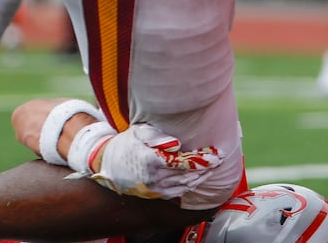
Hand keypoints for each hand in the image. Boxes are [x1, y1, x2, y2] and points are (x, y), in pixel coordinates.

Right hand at [87, 124, 221, 199]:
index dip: (202, 159)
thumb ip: (157, 136)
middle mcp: (154, 177)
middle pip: (188, 175)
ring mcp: (154, 188)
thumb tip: (177, 143)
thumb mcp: (138, 133)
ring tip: (212, 170)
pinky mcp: (154, 194)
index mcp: (152, 160)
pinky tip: (197, 180)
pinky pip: (177, 193)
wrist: (108, 164)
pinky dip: (189, 187)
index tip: (216, 154)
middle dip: (206, 169)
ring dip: (200, 179)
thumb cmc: (126, 144)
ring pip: (184, 186)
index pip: (185, 162)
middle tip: (219, 161)